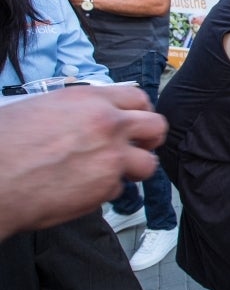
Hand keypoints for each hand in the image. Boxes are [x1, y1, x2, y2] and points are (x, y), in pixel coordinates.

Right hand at [0, 86, 167, 239]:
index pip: (138, 98)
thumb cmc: (5, 143)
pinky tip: (80, 188)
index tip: (136, 123)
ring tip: (110, 172)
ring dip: (133, 170)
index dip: (140, 113)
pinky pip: (118, 189)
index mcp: (89, 99)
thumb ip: (78, 112)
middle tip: (137, 148)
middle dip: (149, 140)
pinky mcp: (106, 187)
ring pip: (147, 164)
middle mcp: (107, 124)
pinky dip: (104, 191)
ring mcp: (111, 156)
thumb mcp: (43, 107)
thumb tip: (87, 120)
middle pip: (156, 127)